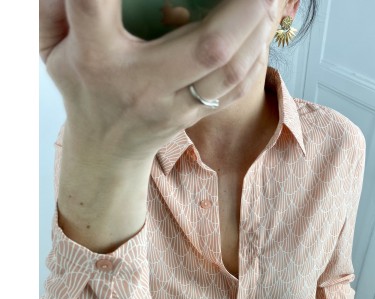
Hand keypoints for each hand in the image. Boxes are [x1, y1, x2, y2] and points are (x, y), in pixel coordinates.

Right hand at [39, 0, 281, 159]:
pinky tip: (264, 29)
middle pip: (204, 47)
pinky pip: (235, 89)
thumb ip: (58, 2)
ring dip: (258, 31)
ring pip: (230, 71)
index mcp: (96, 58)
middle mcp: (141, 84)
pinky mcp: (195, 117)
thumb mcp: (52, 44)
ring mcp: (174, 106)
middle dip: (241, 9)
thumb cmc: (82, 87)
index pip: (94, 8)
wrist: (108, 150)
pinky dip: (256, 56)